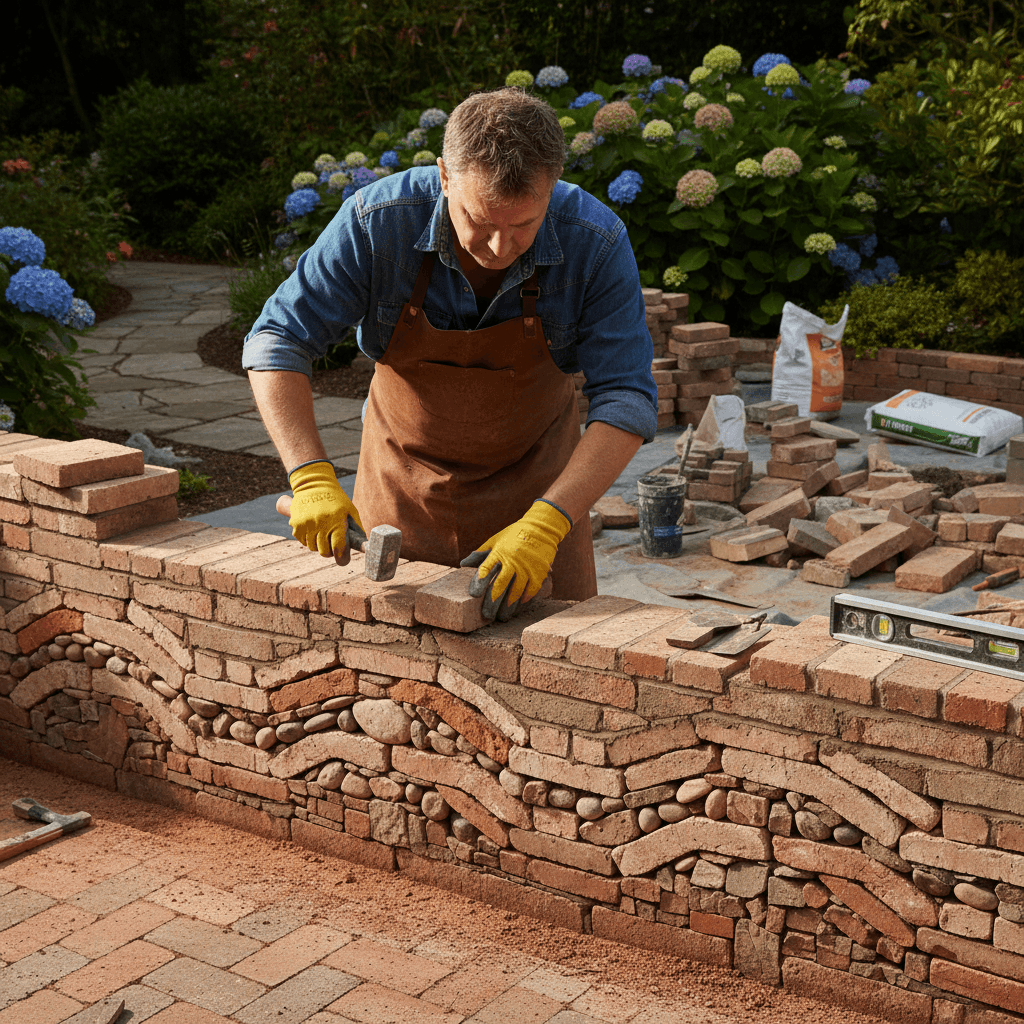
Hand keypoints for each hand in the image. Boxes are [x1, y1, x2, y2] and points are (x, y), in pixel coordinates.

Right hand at [284, 461, 362, 562]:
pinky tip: (312, 530)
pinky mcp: (296, 524)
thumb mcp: (350, 509)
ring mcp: (306, 524)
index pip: (338, 547)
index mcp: (336, 520)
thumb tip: (363, 544)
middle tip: (332, 546)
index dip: (341, 557)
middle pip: (324, 551)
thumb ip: (357, 527)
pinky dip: (307, 539)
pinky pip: (302, 541)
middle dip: (329, 552)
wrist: (313, 484)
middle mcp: (320, 523)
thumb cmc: (336, 498)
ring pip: (312, 547)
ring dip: (317, 545)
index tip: (342, 559)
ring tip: (322, 535)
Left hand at [460, 500, 571, 620]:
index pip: (485, 569)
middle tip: (486, 615)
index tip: (473, 595)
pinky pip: (531, 590)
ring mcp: (526, 567)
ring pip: (516, 591)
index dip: (479, 583)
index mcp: (499, 552)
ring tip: (502, 616)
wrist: (542, 528)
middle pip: (500, 585)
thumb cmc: (514, 534)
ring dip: (508, 606)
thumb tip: (463, 564)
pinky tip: (518, 606)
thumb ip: (480, 553)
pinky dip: (525, 599)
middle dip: (492, 602)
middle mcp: (512, 561)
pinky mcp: (539, 572)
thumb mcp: (495, 540)